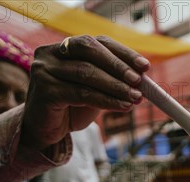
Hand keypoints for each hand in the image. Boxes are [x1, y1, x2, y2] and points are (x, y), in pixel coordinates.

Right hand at [21, 35, 148, 149]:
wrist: (45, 131)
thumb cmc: (71, 108)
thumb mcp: (95, 90)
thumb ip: (112, 81)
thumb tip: (143, 80)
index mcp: (64, 47)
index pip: (97, 42)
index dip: (122, 53)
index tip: (144, 66)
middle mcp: (50, 53)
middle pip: (89, 51)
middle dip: (118, 66)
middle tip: (139, 81)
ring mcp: (44, 70)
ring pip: (87, 73)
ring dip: (116, 86)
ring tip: (135, 98)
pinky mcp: (44, 90)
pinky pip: (81, 93)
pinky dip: (106, 100)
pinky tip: (123, 107)